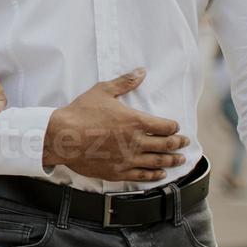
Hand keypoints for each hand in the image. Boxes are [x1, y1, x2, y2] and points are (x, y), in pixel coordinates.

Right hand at [42, 68, 189, 180]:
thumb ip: (125, 82)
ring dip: (172, 160)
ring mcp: (128, 159)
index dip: (174, 126)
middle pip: (167, 145)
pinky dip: (154, 175)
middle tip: (184, 143)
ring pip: (158, 162)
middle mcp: (137, 142)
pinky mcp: (118, 172)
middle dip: (178, 143)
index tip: (176, 127)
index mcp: (136, 121)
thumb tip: (141, 72)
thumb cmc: (81, 113)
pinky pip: (143, 175)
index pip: (166, 126)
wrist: (62, 136)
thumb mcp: (103, 91)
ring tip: (179, 160)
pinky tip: (160, 174)